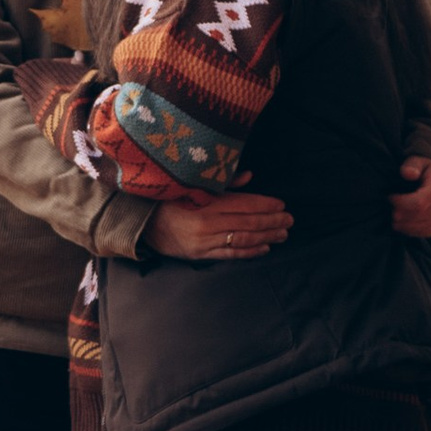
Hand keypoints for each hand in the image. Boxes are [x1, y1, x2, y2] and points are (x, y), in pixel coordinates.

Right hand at [147, 194, 291, 260]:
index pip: (242, 204)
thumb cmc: (169, 199)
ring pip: (242, 239)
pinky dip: (249, 251)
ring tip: (283, 234)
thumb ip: (221, 182)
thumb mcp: (191, 185)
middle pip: (246, 222)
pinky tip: (264, 248)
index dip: (264, 204)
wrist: (141, 223)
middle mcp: (206, 223)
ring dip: (266, 236)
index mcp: (205, 203)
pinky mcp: (200, 254)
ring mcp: (204, 241)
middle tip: (290, 219)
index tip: (281, 203)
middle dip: (271, 221)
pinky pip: (230, 254)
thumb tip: (250, 176)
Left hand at [389, 154, 430, 238]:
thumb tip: (407, 173)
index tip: (390, 196)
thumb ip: (412, 165)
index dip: (401, 202)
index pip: (420, 203)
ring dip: (401, 223)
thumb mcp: (418, 161)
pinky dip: (407, 230)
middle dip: (399, 213)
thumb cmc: (422, 170)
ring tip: (392, 214)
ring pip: (419, 227)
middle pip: (418, 216)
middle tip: (389, 206)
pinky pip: (422, 233)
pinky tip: (399, 222)